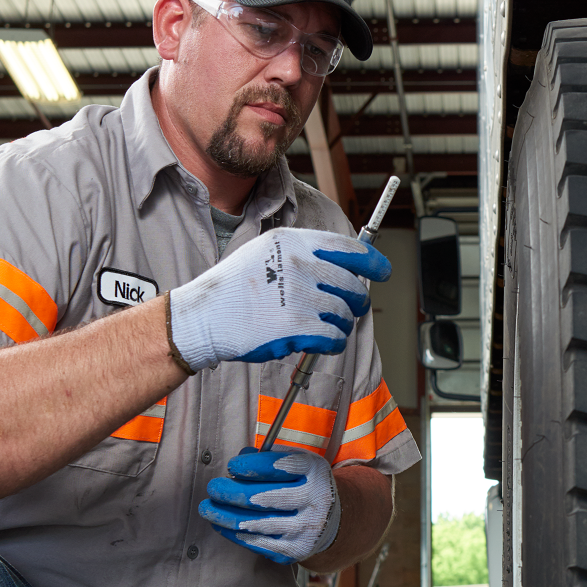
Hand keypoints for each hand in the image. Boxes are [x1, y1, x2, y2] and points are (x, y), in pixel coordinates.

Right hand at [167, 228, 390, 370]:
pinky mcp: (297, 326)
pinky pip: (335, 337)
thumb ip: (303, 255)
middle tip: (349, 309)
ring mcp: (298, 295)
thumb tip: (343, 268)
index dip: (373, 262)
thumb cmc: (234, 289)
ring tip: (323, 326)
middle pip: (353, 285)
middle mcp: (299, 265)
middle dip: (356, 301)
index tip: (383, 270)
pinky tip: (321, 341)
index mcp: (293, 243)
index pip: (348, 248)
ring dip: (341, 324)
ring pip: (345, 314)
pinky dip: (333, 343)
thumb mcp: (265, 252)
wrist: (203, 317)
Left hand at [199, 447, 339, 563]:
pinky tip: (221, 525)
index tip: (232, 466)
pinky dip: (235, 534)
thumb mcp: (295, 464)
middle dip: (232, 492)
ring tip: (207, 509)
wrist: (331, 520)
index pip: (280, 467)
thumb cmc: (304, 485)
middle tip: (213, 488)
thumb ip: (268, 457)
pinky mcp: (295, 550)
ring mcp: (305, 528)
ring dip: (226, 516)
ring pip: (257, 523)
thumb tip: (242, 457)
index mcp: (314, 472)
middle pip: (264, 497)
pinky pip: (258, 543)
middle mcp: (315, 500)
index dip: (251, 467)